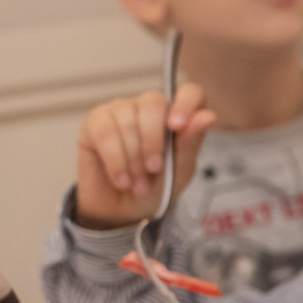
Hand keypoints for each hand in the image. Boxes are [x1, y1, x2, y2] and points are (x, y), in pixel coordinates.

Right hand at [73, 85, 214, 230]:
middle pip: (153, 103)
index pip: (190, 92)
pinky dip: (116, 161)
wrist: (126, 210)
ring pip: (128, 123)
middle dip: (153, 142)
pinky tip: (122, 180)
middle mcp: (149, 107)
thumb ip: (191, 142)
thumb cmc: (158, 187)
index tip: (177, 126)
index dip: (185, 103)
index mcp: (178, 115)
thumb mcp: (181, 170)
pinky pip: (105, 133)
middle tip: (153, 170)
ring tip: (138, 184)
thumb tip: (207, 116)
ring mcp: (120, 110)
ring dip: (134, 160)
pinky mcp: (95, 122)